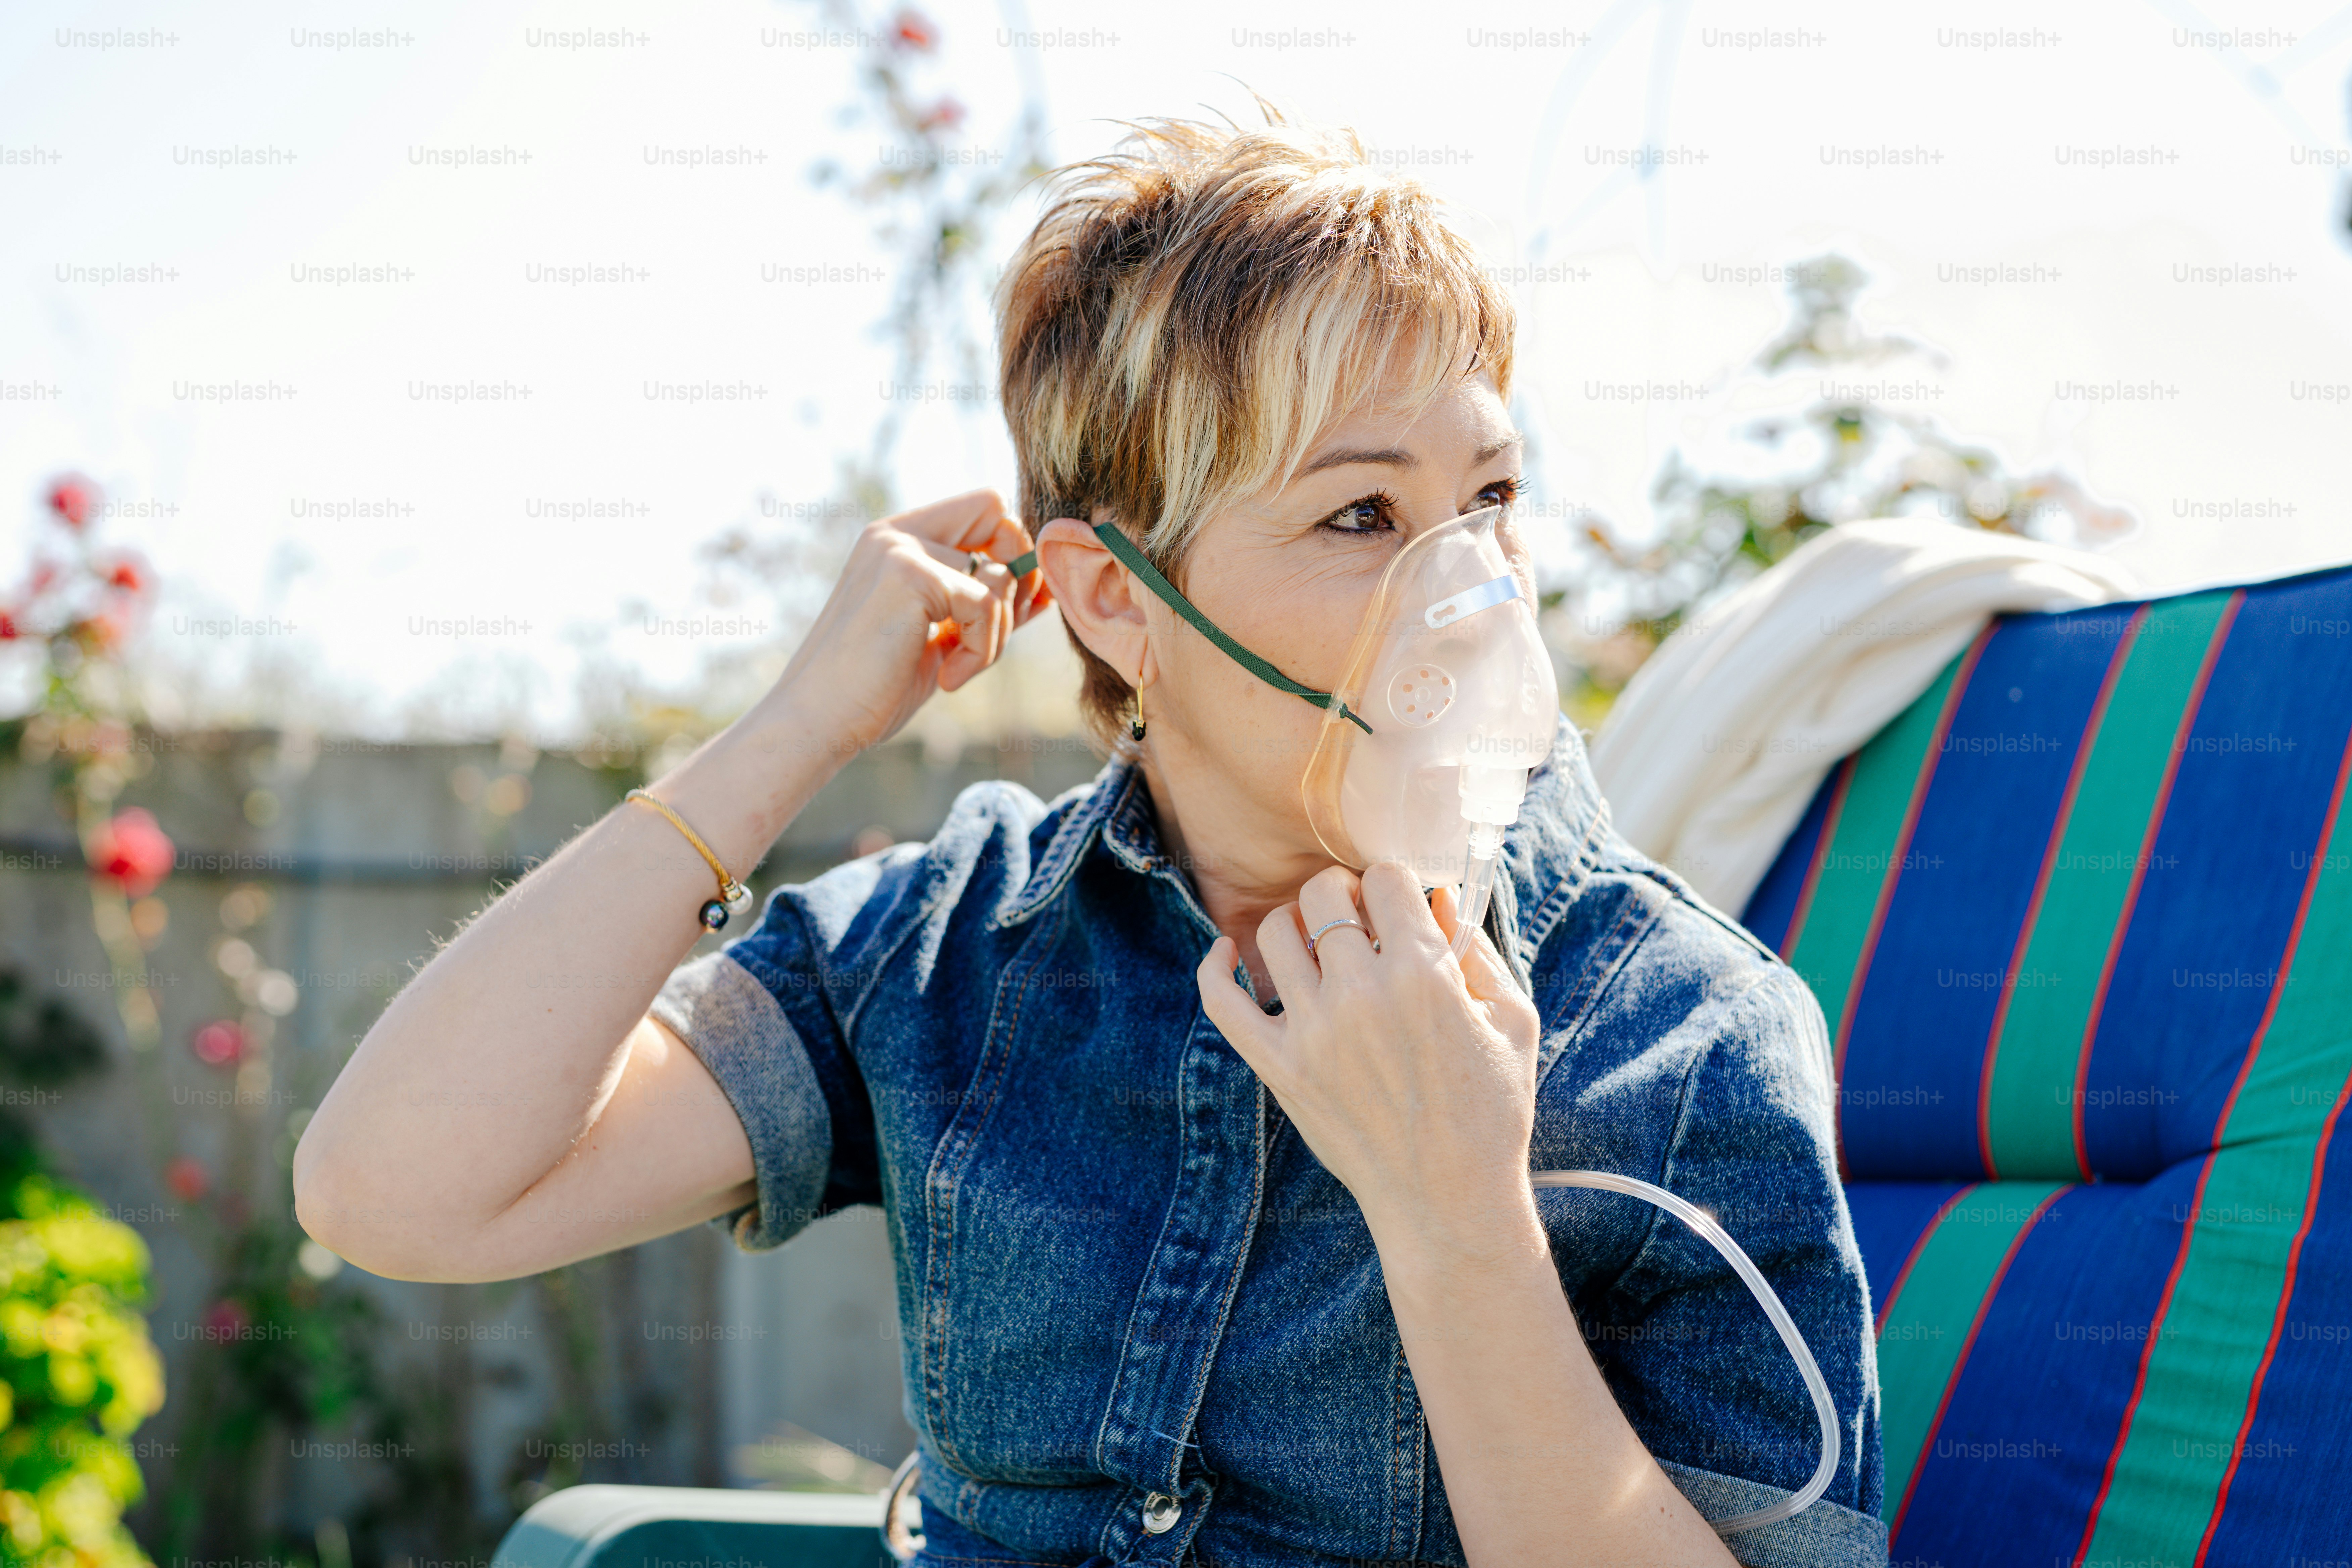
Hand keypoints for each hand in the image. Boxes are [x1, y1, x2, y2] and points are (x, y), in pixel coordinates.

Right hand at [774, 488, 1050, 753]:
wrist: (818, 722)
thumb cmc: (874, 687)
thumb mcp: (942, 638)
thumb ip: (983, 607)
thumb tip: (1043, 590)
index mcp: (899, 539)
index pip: (986, 508)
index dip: (1012, 551)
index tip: (1004, 611)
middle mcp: (896, 532)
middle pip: (1001, 514)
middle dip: (1015, 578)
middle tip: (991, 634)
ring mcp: (899, 549)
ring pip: (1000, 574)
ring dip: (995, 636)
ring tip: (954, 668)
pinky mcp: (908, 576)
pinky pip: (985, 606)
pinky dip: (980, 652)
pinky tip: (947, 679)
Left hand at [1195, 863, 1542, 1250]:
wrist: (1449, 1200)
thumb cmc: (1491, 1111)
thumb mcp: (1512, 1021)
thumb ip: (1477, 950)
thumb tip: (1438, 899)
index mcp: (1423, 973)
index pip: (1385, 879)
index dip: (1392, 885)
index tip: (1394, 906)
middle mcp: (1359, 994)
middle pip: (1323, 894)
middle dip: (1341, 892)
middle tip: (1353, 917)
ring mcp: (1312, 1031)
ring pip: (1273, 933)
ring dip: (1293, 923)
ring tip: (1311, 942)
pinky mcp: (1278, 1067)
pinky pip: (1222, 1001)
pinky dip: (1215, 966)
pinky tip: (1228, 952)